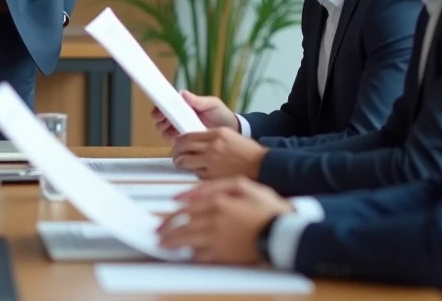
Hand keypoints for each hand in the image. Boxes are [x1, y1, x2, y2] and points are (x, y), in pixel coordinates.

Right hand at [151, 90, 239, 143]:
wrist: (232, 132)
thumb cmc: (221, 115)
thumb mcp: (212, 104)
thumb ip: (198, 100)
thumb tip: (182, 93)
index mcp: (183, 105)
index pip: (166, 104)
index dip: (160, 107)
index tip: (160, 112)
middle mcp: (178, 117)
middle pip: (159, 117)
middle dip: (159, 118)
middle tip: (166, 121)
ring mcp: (179, 129)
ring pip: (162, 129)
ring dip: (163, 128)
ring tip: (174, 129)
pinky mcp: (183, 142)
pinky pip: (171, 140)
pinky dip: (170, 139)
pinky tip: (177, 138)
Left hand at [157, 176, 293, 264]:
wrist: (282, 233)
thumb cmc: (266, 207)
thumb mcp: (241, 185)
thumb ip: (212, 187)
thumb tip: (186, 194)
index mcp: (217, 202)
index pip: (186, 208)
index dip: (173, 213)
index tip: (165, 217)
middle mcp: (213, 220)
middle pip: (182, 225)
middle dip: (167, 229)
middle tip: (159, 233)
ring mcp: (217, 239)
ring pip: (187, 241)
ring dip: (172, 243)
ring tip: (164, 245)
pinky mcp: (223, 255)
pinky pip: (200, 256)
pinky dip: (191, 255)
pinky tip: (186, 254)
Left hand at [171, 128, 266, 179]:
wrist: (261, 165)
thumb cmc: (247, 151)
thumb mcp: (228, 135)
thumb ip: (210, 136)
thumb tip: (193, 141)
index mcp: (216, 134)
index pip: (188, 136)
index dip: (179, 141)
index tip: (178, 144)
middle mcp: (212, 146)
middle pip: (182, 147)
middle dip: (176, 152)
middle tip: (176, 155)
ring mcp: (212, 161)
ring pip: (185, 161)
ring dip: (181, 163)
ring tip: (182, 164)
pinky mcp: (214, 175)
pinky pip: (197, 174)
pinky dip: (196, 173)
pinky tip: (200, 172)